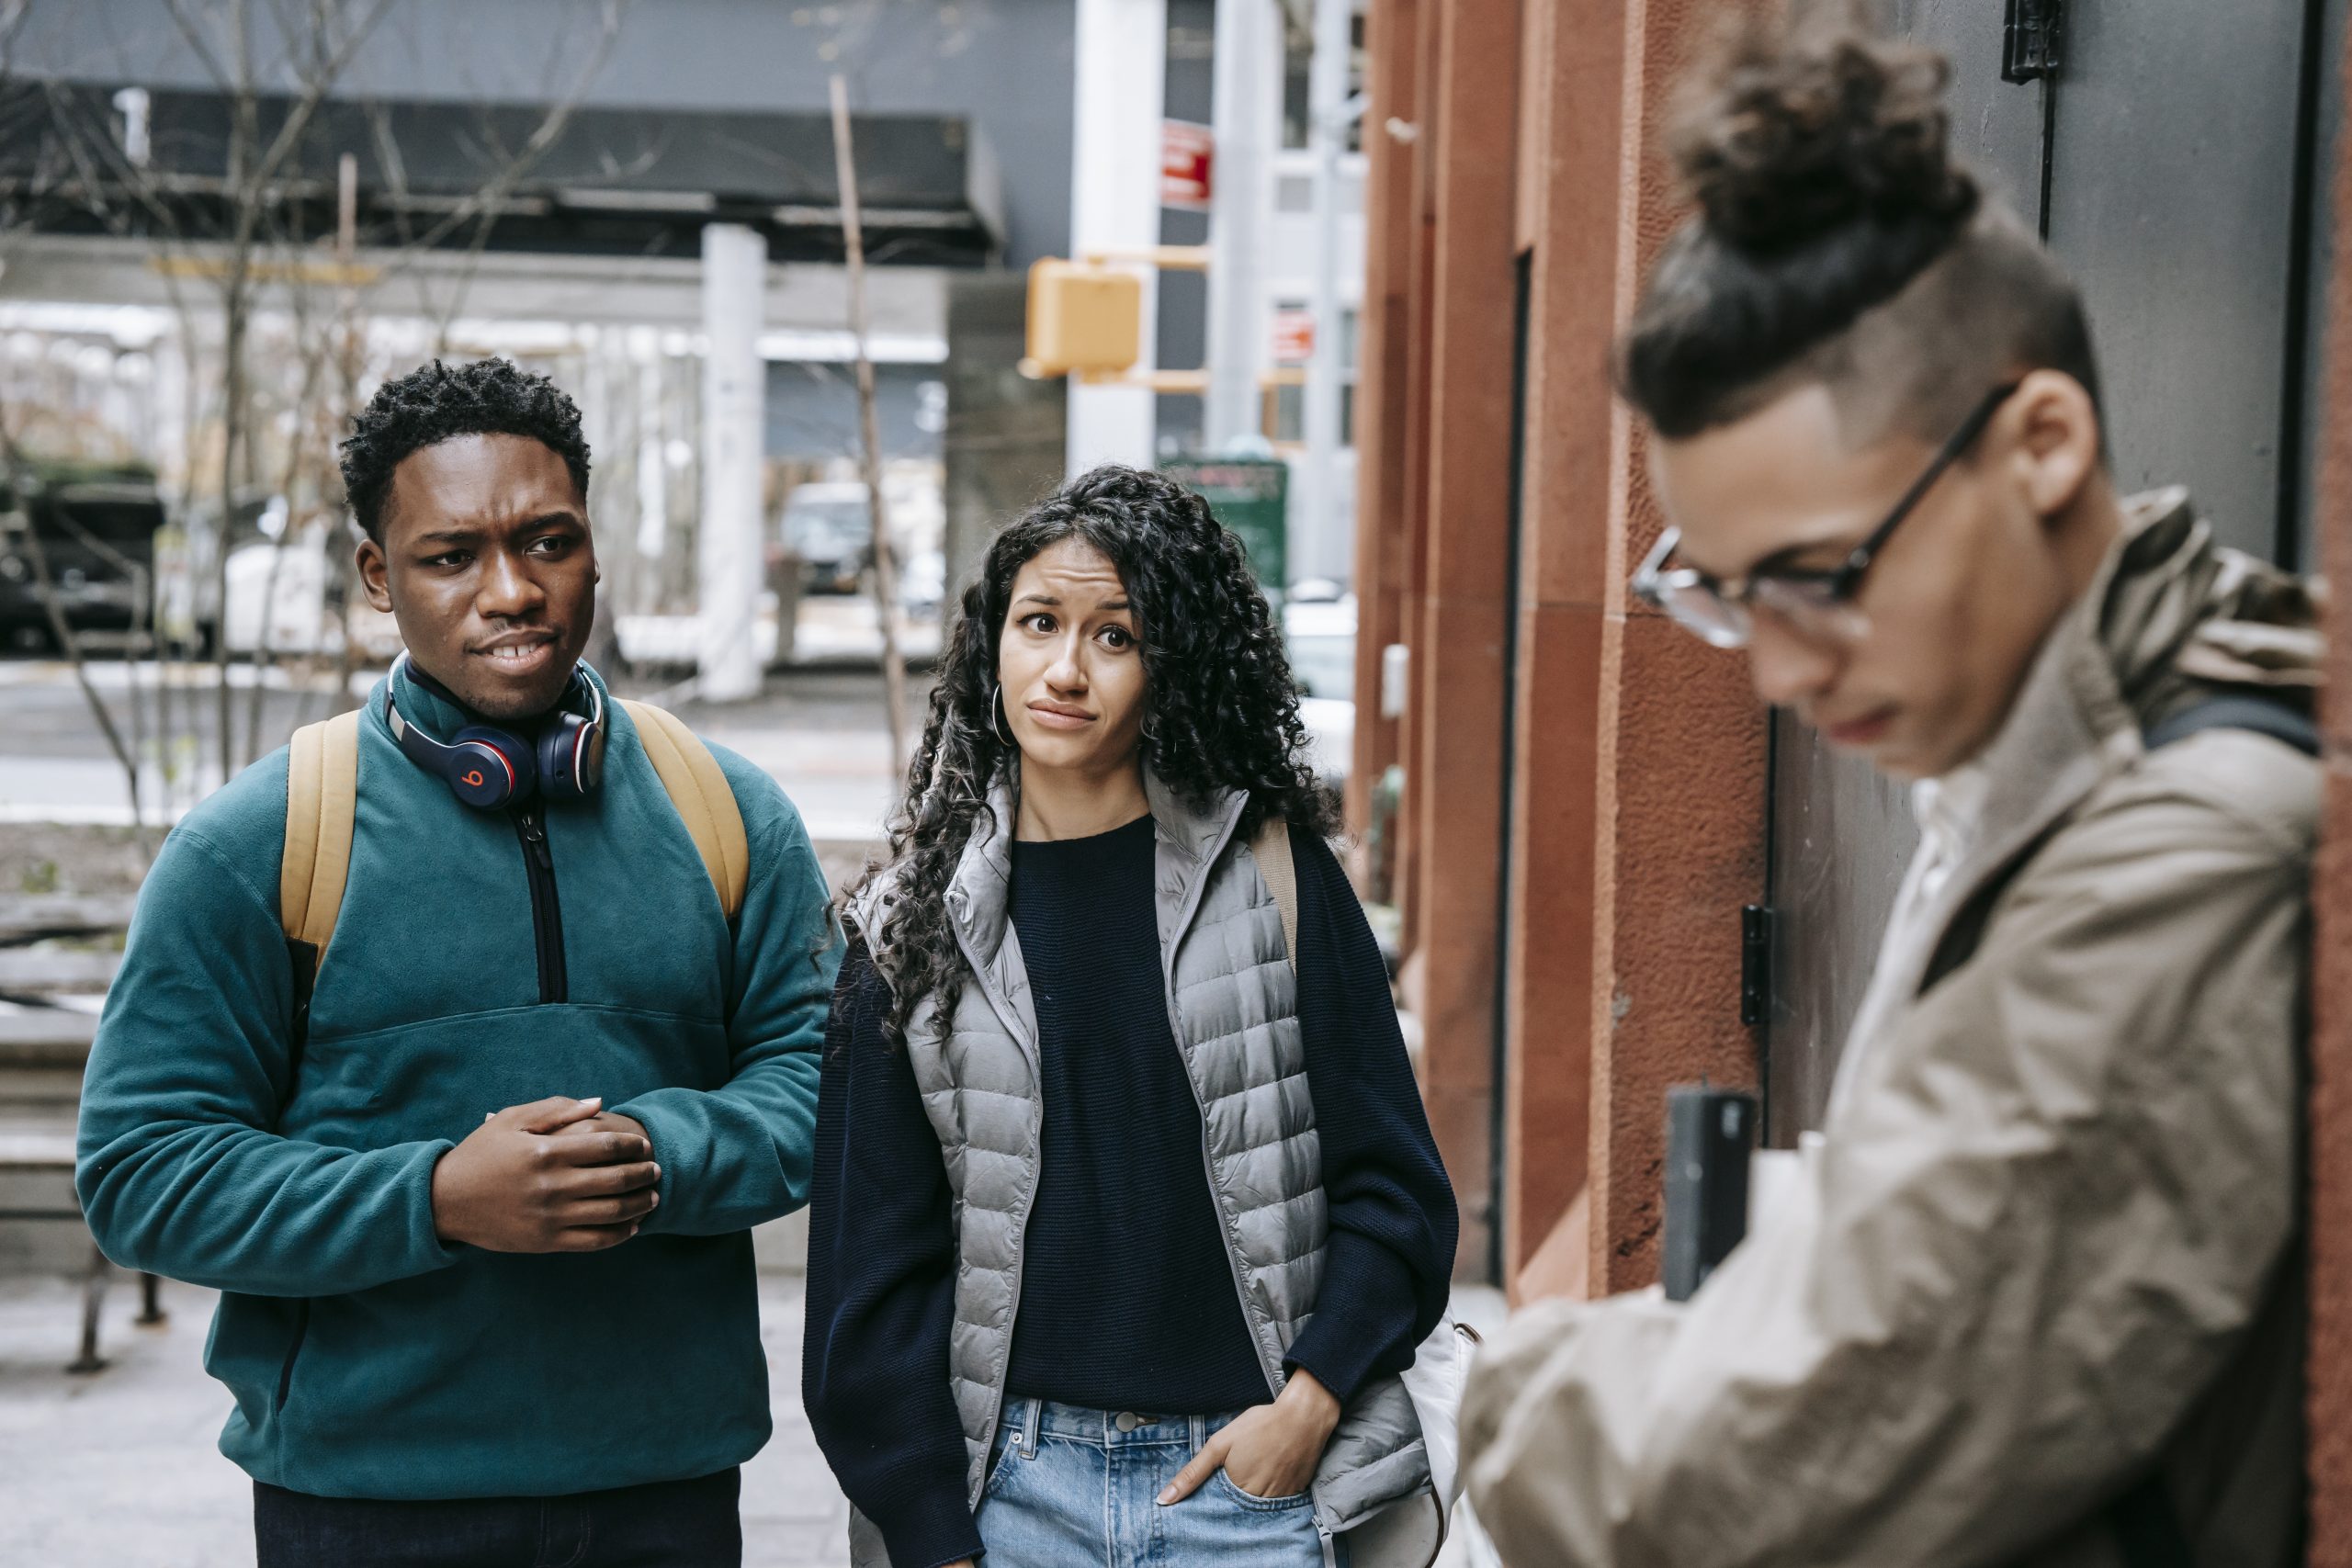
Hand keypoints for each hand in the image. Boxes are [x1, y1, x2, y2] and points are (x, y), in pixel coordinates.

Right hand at [431, 1096, 660, 1252]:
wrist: (446, 1201)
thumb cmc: (481, 1154)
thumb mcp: (512, 1120)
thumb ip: (557, 1109)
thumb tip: (600, 1103)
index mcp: (545, 1151)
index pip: (606, 1146)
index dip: (632, 1145)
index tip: (643, 1144)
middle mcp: (551, 1185)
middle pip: (616, 1179)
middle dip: (644, 1173)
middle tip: (656, 1168)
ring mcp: (550, 1217)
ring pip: (612, 1212)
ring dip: (640, 1203)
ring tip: (652, 1195)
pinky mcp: (546, 1242)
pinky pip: (594, 1241)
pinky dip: (620, 1234)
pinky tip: (633, 1225)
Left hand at [1158, 1367, 1341, 1505]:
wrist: (1304, 1416)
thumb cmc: (1260, 1425)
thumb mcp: (1220, 1444)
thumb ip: (1192, 1473)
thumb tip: (1163, 1500)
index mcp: (1237, 1492)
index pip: (1217, 1509)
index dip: (1212, 1499)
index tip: (1214, 1485)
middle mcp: (1259, 1503)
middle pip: (1237, 1510)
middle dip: (1232, 1498)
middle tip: (1238, 1470)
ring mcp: (1280, 1500)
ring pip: (1257, 1508)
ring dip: (1251, 1497)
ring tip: (1254, 1471)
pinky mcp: (1295, 1494)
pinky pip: (1278, 1502)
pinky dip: (1271, 1492)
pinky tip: (1270, 1472)